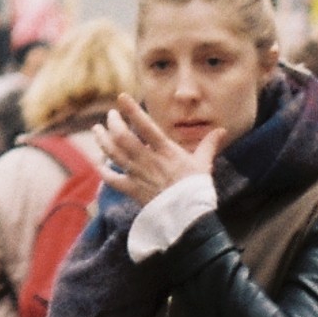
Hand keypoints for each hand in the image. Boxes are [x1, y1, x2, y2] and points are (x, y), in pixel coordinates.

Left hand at [93, 93, 220, 205]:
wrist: (188, 218)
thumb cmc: (197, 189)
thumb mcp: (204, 164)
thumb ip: (208, 145)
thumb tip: (221, 130)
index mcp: (165, 151)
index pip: (145, 126)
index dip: (132, 110)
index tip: (121, 97)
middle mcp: (148, 160)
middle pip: (123, 137)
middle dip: (113, 123)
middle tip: (111, 115)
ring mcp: (138, 175)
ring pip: (113, 154)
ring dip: (102, 140)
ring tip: (96, 130)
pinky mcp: (132, 190)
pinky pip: (112, 179)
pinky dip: (103, 170)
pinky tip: (99, 162)